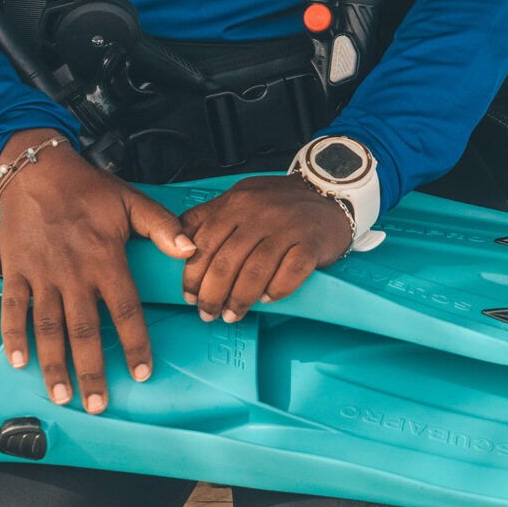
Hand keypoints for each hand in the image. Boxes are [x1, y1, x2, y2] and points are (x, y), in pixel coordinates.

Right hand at [0, 129, 194, 413]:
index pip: (126, 311)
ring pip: (48, 328)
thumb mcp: (131, 202)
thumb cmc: (87, 188)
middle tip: (97, 403)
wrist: (37, 170)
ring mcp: (42, 275)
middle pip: (85, 332)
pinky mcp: (15, 272)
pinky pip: (12, 309)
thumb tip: (191, 249)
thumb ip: (163, 228)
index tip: (142, 372)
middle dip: (92, 371)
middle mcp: (74, 274)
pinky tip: (18, 362)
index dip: (136, 344)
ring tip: (61, 395)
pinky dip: (13, 336)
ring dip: (54, 364)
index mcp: (106, 260)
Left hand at [178, 174, 354, 322]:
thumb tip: (177, 244)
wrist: (330, 192)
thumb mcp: (239, 198)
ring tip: (232, 314)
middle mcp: (260, 213)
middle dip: (212, 296)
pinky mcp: (311, 244)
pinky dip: (275, 292)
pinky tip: (266, 298)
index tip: (190, 296)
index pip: (204, 244)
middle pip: (226, 264)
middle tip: (208, 313)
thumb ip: (207, 217)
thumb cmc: (280, 202)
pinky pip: (289, 275)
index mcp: (237, 203)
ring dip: (239, 301)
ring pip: (254, 274)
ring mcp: (287, 228)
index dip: (192, 276)